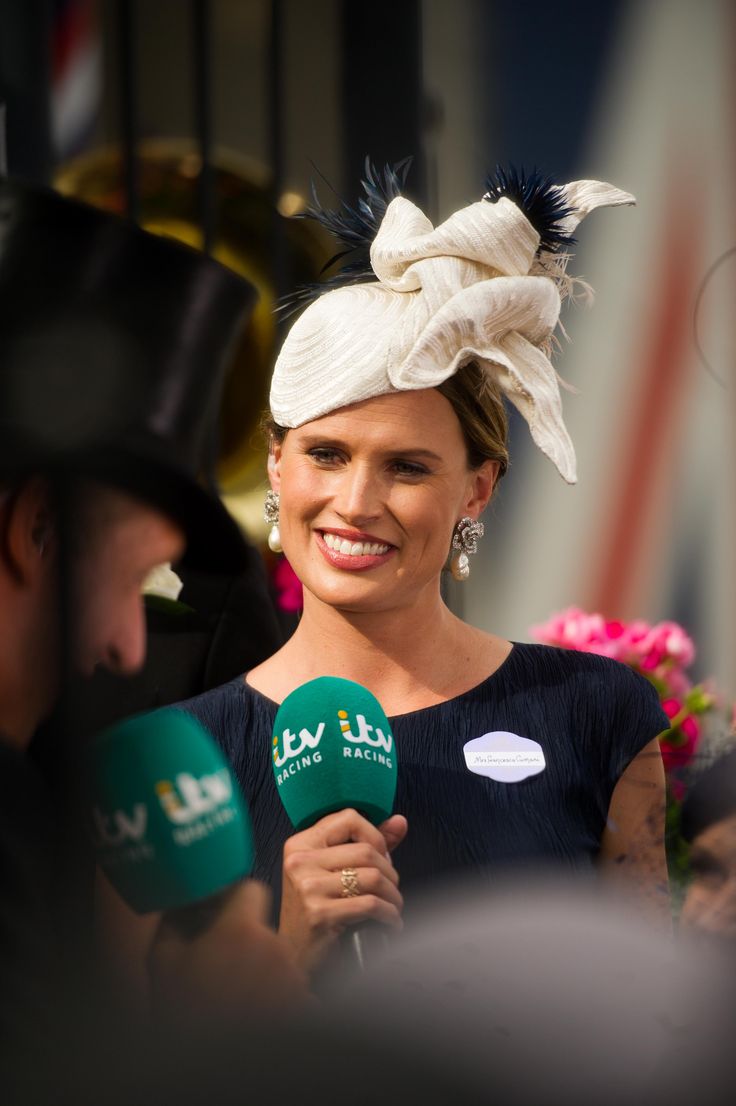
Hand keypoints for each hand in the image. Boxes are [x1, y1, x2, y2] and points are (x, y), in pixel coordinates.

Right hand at [148, 879, 309, 1025]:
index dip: (233, 898)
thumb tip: (182, 900)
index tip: (218, 913)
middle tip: (217, 962)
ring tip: (231, 994)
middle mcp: (276, 946)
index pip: (251, 889)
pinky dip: (273, 995)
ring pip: (275, 958)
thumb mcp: (162, 960)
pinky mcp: (303, 1003)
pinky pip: (289, 987)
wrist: (206, 1063)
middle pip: (262, 928)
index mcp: (243, 929)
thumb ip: (174, 919)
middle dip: (242, 939)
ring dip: (258, 967)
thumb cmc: (183, 1012)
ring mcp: (294, 976)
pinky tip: (250, 1010)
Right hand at [279, 808, 407, 972]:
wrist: (295, 956)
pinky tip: (391, 921)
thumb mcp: (333, 871)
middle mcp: (299, 861)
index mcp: (300, 844)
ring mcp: (307, 888)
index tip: (383, 854)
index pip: (348, 818)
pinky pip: (370, 904)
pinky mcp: (319, 914)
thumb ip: (366, 843)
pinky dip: (390, 914)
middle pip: (366, 851)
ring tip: (393, 905)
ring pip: (373, 877)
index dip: (375, 834)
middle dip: (390, 871)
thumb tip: (400, 821)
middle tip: (391, 888)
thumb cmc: (316, 910)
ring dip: (393, 894)